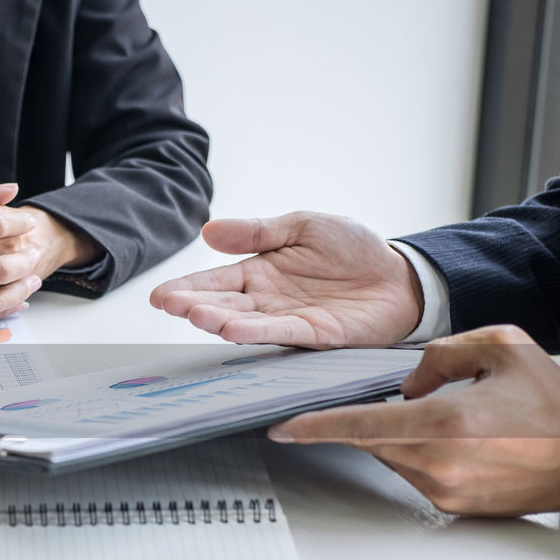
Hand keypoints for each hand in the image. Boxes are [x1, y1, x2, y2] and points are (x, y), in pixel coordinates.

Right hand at [150, 212, 423, 347]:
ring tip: (194, 316)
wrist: (400, 275)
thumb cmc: (353, 249)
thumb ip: (258, 231)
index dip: (187, 288)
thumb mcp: (302, 226)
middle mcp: (267, 300)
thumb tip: (209, 230)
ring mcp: (288, 319)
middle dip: (194, 305)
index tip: (160, 296)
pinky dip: (255, 333)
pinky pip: (280, 333)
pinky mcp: (315, 334)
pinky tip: (231, 330)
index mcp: (259, 272)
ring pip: (245, 321)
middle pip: (223, 303)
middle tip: (169, 305)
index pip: (215, 281)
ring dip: (218, 320)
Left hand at [268, 325, 559, 516]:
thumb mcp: (499, 347)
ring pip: (393, 457)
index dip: (316, 426)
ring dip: (403, 436)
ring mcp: (444, 490)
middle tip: (404, 402)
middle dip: (374, 418)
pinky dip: (422, 455)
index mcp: (444, 423)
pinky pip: (415, 474)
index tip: (284, 428)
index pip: (360, 425)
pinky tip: (460, 442)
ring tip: (454, 421)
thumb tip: (405, 384)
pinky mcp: (452, 507)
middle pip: (373, 439)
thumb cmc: (550, 404)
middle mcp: (438, 463)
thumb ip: (440, 353)